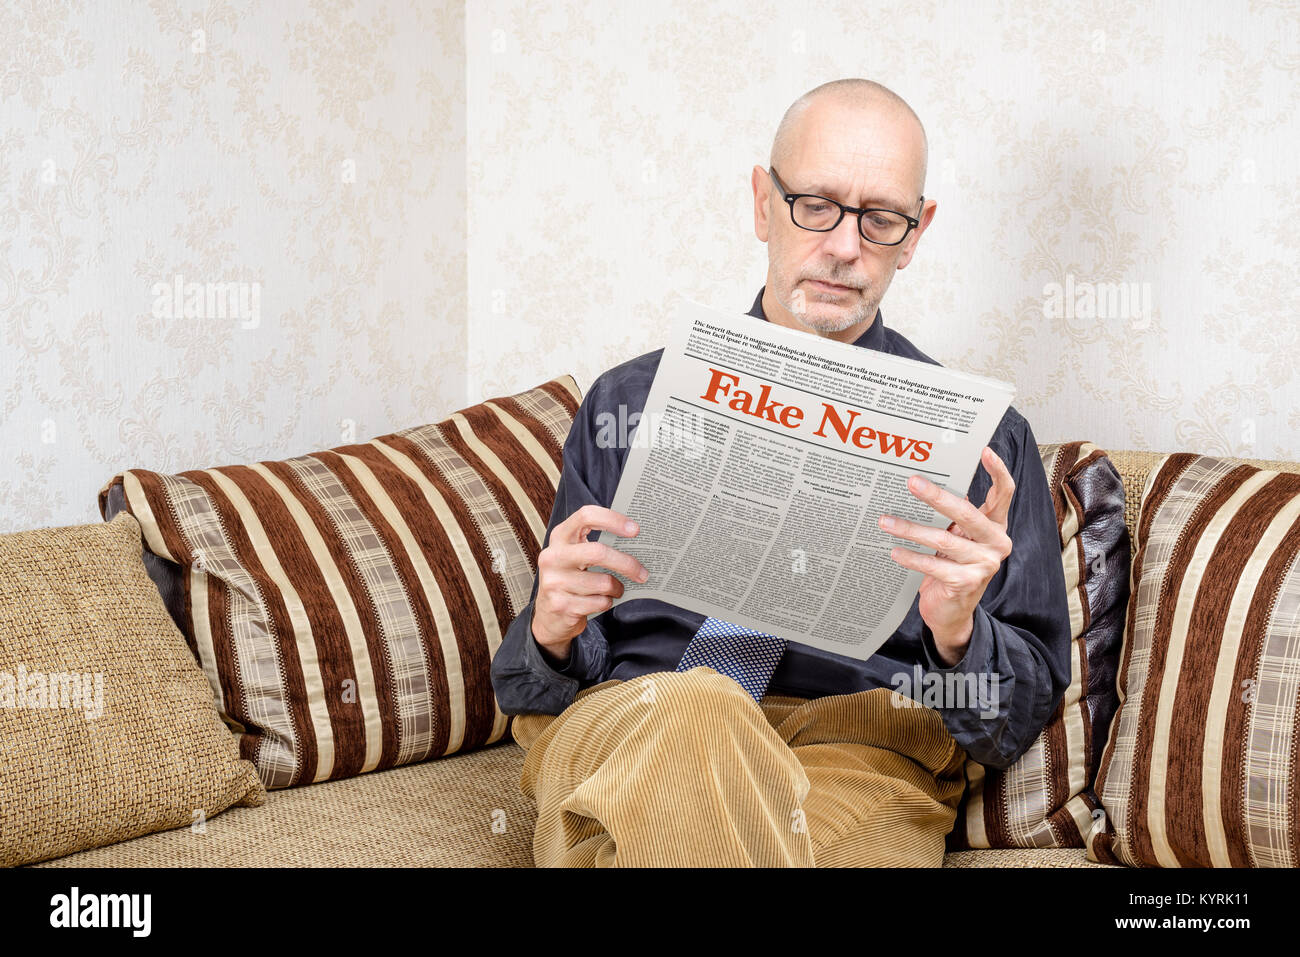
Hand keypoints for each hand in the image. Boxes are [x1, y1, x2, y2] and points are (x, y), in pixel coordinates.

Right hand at [531, 504, 648, 662]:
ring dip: (617, 589)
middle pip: (598, 552)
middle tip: (643, 573)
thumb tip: (634, 537)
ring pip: (603, 583)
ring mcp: (554, 582)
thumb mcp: (575, 555)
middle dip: (627, 564)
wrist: (549, 615)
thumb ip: (595, 543)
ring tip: (615, 590)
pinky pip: (599, 602)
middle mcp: (553, 557)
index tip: (635, 529)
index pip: (586, 516)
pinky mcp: (561, 605)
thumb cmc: (570, 579)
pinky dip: (607, 602)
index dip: (613, 519)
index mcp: (560, 537)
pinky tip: (600, 601)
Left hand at [877, 446, 1014, 665]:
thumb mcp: (956, 537)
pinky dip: (911, 557)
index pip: (1004, 493)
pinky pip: (934, 565)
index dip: (998, 470)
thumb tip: (924, 480)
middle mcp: (996, 543)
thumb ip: (953, 514)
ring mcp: (984, 565)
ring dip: (910, 529)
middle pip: (968, 514)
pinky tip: (894, 551)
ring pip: (944, 541)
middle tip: (911, 482)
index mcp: (996, 526)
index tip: (983, 451)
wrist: (952, 612)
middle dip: (937, 496)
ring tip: (885, 521)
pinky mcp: (966, 583)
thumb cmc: (951, 565)